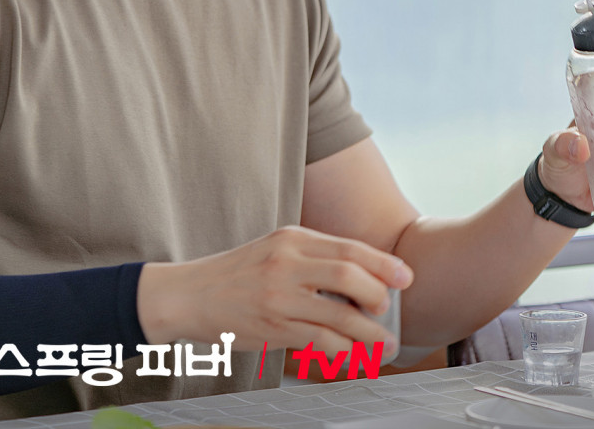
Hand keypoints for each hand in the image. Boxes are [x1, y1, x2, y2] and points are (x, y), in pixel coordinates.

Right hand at [136, 225, 412, 355]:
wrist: (189, 294)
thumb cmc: (236, 274)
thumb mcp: (273, 250)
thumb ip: (312, 258)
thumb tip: (362, 277)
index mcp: (291, 238)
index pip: (349, 247)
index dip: (383, 264)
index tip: (405, 278)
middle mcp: (287, 262)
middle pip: (351, 274)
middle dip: (380, 296)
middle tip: (387, 310)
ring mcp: (279, 295)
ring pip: (340, 314)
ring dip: (370, 333)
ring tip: (383, 343)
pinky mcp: (272, 326)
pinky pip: (320, 341)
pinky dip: (343, 352)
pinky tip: (352, 356)